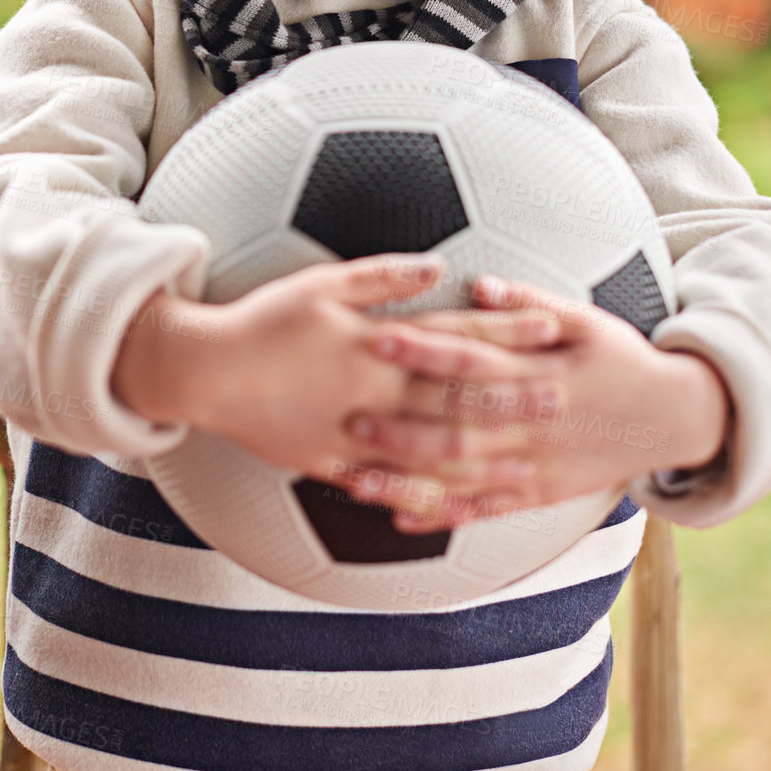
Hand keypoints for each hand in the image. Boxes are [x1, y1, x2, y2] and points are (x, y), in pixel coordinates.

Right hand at [109, 254, 570, 522]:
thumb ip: (384, 277)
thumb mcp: (322, 284)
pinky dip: (423, 496)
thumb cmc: (265, 320)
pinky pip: (386, 486)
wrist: (207, 372)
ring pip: (431, 450)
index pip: (456, 335)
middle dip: (514, 396)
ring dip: (484, 453)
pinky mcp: (333, 463)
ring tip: (526, 459)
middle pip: (458, 396)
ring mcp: (357, 433)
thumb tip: (437, 265)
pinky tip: (456, 504)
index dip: (506, 331)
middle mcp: (376, 391)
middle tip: (563, 396)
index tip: (550, 327)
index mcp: (378, 343)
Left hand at [344, 274, 732, 530]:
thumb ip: (529, 304)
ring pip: (464, 475)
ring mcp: (537, 464)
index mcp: (543, 372)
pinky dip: (444, 516)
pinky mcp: (540, 494)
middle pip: (460, 421)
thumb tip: (477, 284)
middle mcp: (535, 422)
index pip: (473, 357)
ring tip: (354, 473)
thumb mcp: (588, 321)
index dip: (425, 348)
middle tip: (347, 413)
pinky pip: (486, 511)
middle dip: (402, 420)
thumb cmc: (623, 359)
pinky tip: (399, 519)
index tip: (378, 334)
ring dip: (409, 478)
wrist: (676, 417)